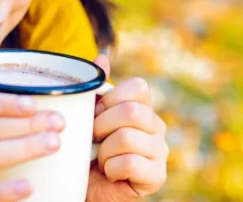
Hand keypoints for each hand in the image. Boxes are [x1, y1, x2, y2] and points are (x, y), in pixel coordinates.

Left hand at [86, 55, 168, 201]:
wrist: (82, 186)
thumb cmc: (84, 149)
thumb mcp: (85, 115)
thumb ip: (95, 88)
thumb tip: (103, 56)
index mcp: (142, 106)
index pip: (138, 87)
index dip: (110, 99)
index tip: (95, 113)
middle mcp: (157, 126)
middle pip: (131, 112)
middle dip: (101, 126)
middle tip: (92, 139)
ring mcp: (160, 151)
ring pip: (127, 138)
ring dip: (103, 151)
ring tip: (100, 159)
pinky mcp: (157, 176)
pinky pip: (129, 163)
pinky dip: (110, 170)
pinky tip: (110, 174)